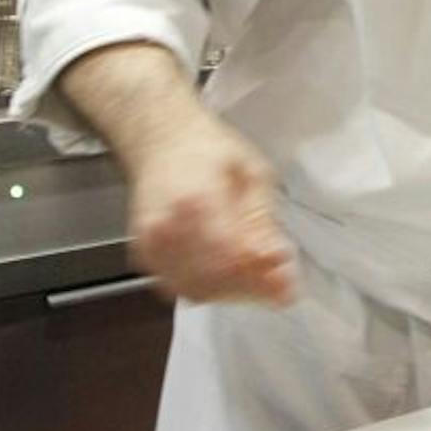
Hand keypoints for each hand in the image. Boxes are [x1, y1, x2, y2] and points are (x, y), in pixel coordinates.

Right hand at [123, 112, 296, 304]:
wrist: (160, 140)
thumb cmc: (206, 149)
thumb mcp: (252, 174)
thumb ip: (262, 221)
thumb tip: (275, 260)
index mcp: (198, 202)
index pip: (234, 261)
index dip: (264, 274)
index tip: (286, 275)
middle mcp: (167, 228)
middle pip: (216, 282)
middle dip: (251, 285)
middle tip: (274, 274)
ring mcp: (151, 244)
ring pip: (198, 291)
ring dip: (231, 290)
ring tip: (251, 271)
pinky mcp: (144, 254)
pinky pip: (179, 288)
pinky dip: (207, 288)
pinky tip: (225, 271)